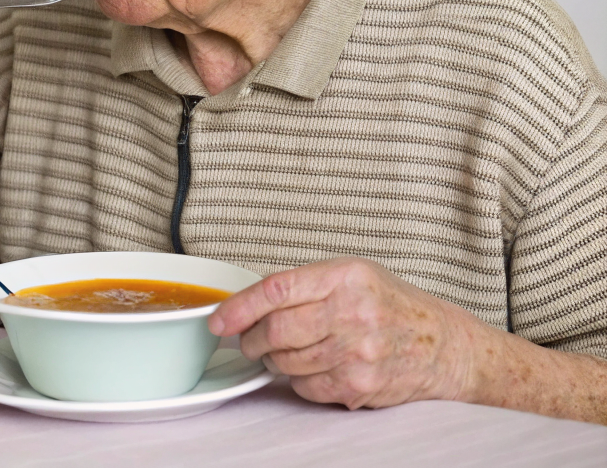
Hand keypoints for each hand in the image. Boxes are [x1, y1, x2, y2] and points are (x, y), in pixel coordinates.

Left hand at [208, 257, 483, 409]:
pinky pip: (306, 387)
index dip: (238, 307)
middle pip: (275, 330)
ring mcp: (357, 352)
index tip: (219, 320)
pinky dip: (297, 381)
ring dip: (273, 360)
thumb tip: (248, 305)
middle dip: (250, 339)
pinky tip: (310, 368)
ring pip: (286, 361)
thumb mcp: (352, 274)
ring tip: (283, 353)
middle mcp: (352, 312)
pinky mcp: (360, 385)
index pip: (275, 289)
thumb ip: (304, 285)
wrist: (443, 345)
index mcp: (345, 276)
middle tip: (247, 340)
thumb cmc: (393, 305)